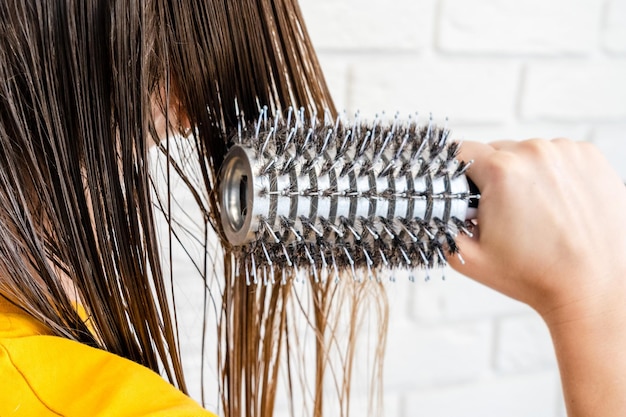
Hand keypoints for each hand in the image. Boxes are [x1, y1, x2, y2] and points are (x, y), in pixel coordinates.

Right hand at [449, 139, 625, 321]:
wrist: (594, 289)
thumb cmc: (535, 275)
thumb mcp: (468, 258)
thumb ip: (439, 225)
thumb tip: (431, 208)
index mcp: (501, 171)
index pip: (461, 152)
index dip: (456, 175)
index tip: (464, 193)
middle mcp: (534, 152)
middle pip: (495, 151)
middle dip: (490, 178)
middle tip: (502, 212)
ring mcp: (566, 152)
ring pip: (525, 153)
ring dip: (522, 174)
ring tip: (534, 211)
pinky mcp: (590, 157)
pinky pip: (555, 156)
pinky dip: (551, 173)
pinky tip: (556, 204)